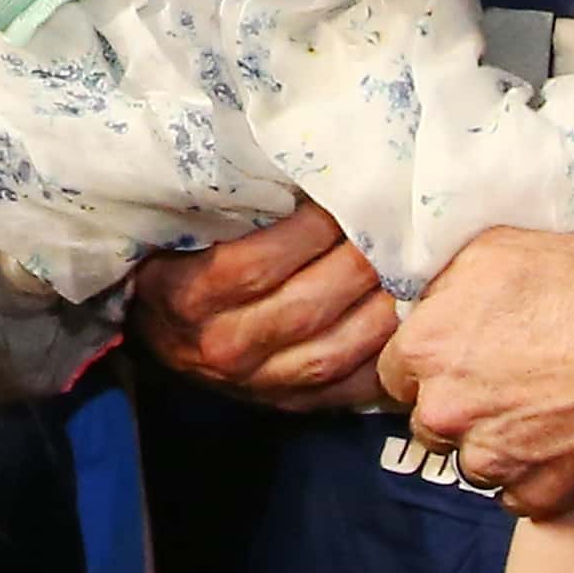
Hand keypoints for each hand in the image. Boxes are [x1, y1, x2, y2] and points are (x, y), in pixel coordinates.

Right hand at [132, 199, 398, 411]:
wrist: (163, 333)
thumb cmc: (182, 262)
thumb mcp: (187, 230)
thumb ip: (233, 207)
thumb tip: (305, 168)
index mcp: (186, 296)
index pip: (256, 265)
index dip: (311, 230)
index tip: (344, 193)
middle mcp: (221, 346)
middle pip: (305, 305)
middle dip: (359, 260)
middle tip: (394, 223)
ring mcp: (257, 384)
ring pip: (335, 350)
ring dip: (384, 306)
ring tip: (411, 265)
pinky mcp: (290, 404)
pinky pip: (349, 387)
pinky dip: (385, 354)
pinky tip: (408, 319)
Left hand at [379, 226, 573, 512]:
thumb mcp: (499, 250)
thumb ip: (443, 284)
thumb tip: (423, 304)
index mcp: (425, 350)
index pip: (395, 371)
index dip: (431, 362)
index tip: (464, 354)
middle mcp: (445, 413)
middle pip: (429, 420)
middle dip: (459, 404)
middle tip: (509, 381)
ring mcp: (490, 462)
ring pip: (472, 460)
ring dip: (496, 442)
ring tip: (544, 410)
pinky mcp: (536, 496)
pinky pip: (516, 493)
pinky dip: (535, 473)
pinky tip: (565, 440)